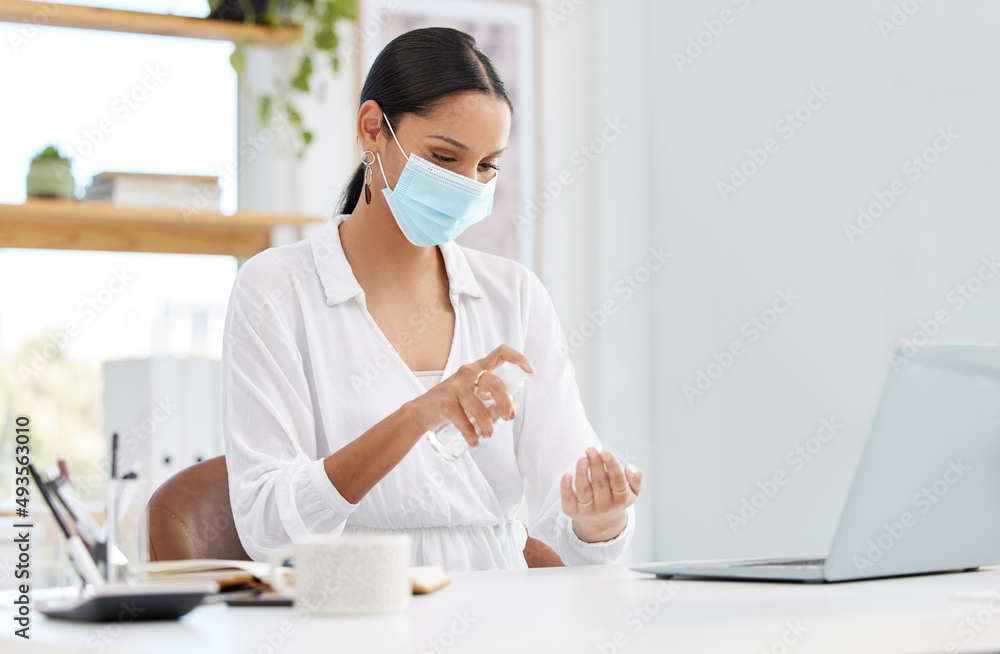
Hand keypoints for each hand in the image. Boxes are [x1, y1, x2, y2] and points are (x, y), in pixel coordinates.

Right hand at [407, 344, 534, 447]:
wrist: (423, 411)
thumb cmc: (455, 403)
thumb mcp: (477, 398)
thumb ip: (496, 402)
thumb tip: (513, 409)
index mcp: (479, 368)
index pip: (500, 353)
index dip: (518, 358)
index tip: (531, 371)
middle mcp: (467, 373)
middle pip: (494, 382)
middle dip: (505, 402)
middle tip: (508, 418)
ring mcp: (454, 386)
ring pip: (479, 406)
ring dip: (487, 425)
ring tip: (487, 435)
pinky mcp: (444, 402)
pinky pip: (463, 420)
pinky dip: (471, 434)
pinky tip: (474, 441)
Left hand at [561, 448, 642, 542]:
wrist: (603, 523)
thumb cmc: (617, 497)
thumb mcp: (633, 490)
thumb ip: (636, 478)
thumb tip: (629, 468)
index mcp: (622, 498)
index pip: (617, 480)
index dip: (611, 466)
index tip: (605, 452)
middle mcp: (606, 506)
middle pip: (600, 484)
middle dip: (595, 465)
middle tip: (591, 449)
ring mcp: (589, 510)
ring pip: (584, 491)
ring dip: (582, 474)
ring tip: (581, 459)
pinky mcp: (573, 511)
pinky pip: (569, 500)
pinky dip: (566, 488)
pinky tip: (566, 475)